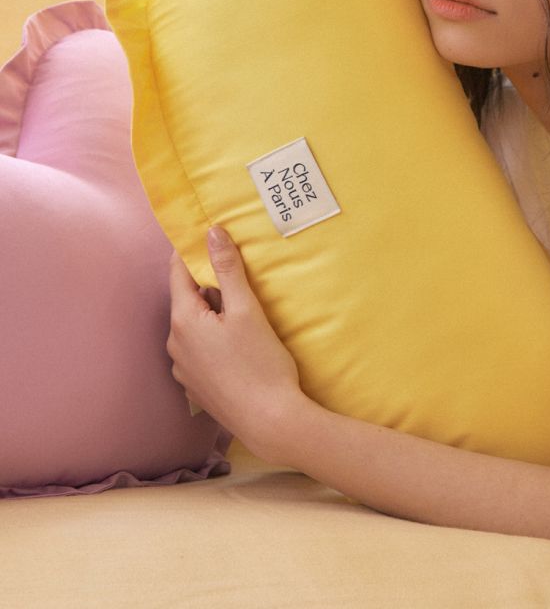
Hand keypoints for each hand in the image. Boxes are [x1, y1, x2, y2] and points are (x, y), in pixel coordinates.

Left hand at [167, 226, 304, 461]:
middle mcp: (174, 345)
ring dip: (211, 314)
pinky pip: (199, 351)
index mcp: (183, 321)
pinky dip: (213, 340)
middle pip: (187, 300)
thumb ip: (227, 269)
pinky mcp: (196, 388)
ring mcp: (183, 370)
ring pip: (193, 327)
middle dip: (207, 284)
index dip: (190, 251)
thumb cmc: (260, 363)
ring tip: (240, 308)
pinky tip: (238, 344)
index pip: (178, 272)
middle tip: (234, 271)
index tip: (204, 234)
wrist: (270, 422)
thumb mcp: (247, 309)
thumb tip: (212, 231)